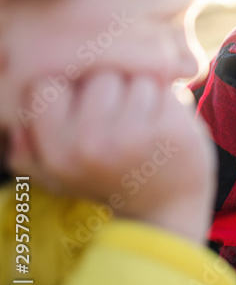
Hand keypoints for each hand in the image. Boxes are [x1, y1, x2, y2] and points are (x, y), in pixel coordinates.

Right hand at [8, 71, 215, 242]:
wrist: (166, 209)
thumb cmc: (110, 182)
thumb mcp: (60, 177)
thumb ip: (29, 154)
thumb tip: (16, 130)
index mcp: (57, 152)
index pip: (48, 86)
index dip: (71, 91)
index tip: (89, 110)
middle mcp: (89, 144)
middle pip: (98, 75)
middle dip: (114, 89)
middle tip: (123, 121)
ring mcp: (131, 137)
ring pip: (135, 76)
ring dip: (144, 93)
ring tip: (145, 123)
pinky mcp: (169, 130)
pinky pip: (165, 89)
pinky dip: (168, 100)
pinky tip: (166, 125)